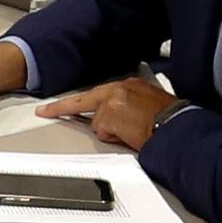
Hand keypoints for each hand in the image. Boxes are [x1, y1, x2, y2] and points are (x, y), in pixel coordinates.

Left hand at [45, 72, 180, 150]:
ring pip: (97, 123)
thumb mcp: (150, 104)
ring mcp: (113, 101)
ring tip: (133, 132)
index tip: (55, 104)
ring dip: (111, 132)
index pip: (97, 92)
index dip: (75, 100)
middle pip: (85, 101)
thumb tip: (122, 118)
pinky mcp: (110, 114)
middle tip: (44, 112)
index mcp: (129, 84)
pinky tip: (131, 135)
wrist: (177, 125)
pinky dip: (115, 138)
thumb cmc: (170, 119)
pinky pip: (104, 133)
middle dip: (63, 108)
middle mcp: (119, 88)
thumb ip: (129, 106)